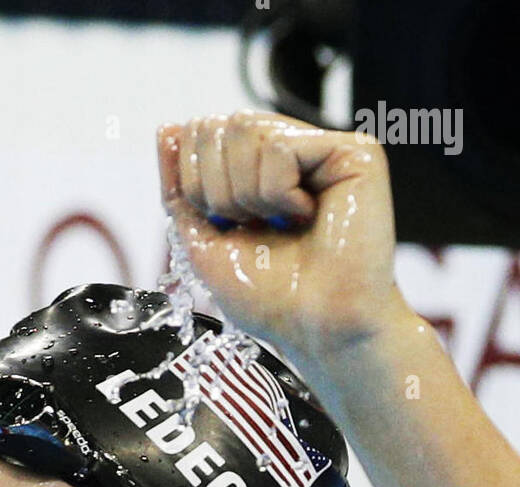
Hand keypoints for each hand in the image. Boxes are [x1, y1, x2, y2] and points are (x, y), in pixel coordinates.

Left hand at [157, 111, 407, 361]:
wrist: (317, 329)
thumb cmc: (271, 299)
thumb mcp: (203, 244)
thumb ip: (180, 189)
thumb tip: (167, 129)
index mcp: (259, 171)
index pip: (202, 134)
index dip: (193, 181)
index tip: (224, 226)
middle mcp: (292, 152)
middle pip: (218, 125)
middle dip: (217, 190)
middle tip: (254, 228)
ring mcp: (322, 148)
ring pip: (244, 128)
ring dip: (247, 193)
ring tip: (282, 224)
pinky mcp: (353, 151)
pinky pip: (279, 146)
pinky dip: (278, 193)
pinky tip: (307, 216)